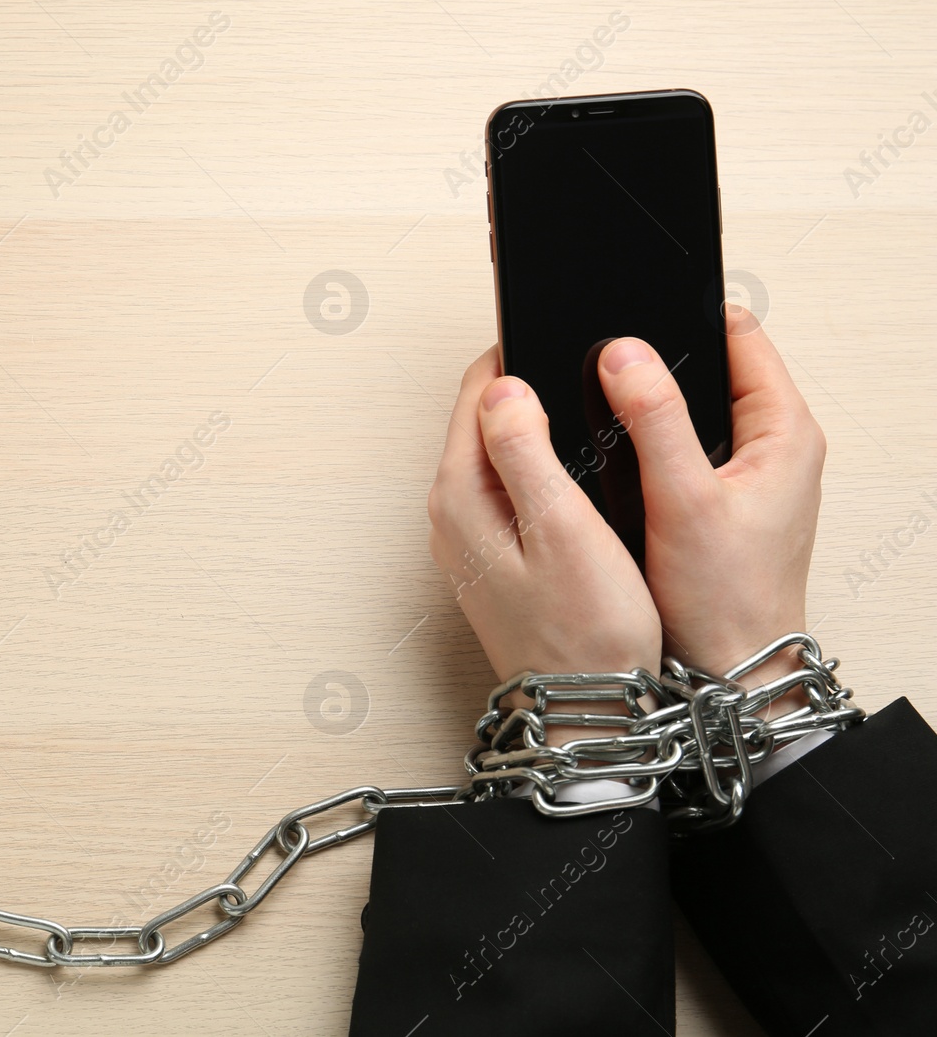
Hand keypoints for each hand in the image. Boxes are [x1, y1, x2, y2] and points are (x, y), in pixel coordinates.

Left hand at [428, 348, 661, 683]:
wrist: (586, 710)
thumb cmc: (586, 630)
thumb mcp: (563, 528)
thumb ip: (525, 453)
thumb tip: (504, 389)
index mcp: (461, 496)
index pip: (477, 395)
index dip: (517, 354)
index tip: (557, 327)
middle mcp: (451, 516)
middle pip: (481, 421)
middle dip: (522, 384)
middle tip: (576, 356)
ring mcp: (468, 540)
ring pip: (494, 454)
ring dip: (528, 424)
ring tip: (578, 399)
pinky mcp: (491, 560)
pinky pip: (505, 488)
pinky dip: (533, 464)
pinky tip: (572, 466)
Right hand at [595, 307, 824, 687]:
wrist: (728, 671)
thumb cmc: (726, 600)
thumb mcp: (684, 497)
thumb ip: (656, 419)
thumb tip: (625, 354)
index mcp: (785, 432)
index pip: (739, 335)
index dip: (682, 319)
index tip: (631, 317)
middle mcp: (774, 447)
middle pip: (711, 368)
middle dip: (658, 362)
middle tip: (606, 363)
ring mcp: (747, 474)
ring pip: (692, 410)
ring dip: (651, 406)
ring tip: (608, 406)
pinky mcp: (720, 499)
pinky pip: (681, 448)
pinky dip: (649, 444)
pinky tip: (619, 459)